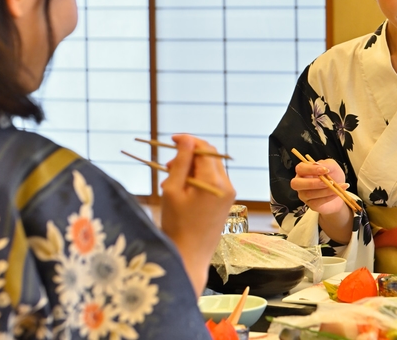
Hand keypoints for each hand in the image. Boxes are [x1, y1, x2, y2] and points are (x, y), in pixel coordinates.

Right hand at [160, 134, 235, 296]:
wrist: (190, 256)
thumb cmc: (177, 225)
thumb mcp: (173, 191)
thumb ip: (180, 162)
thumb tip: (186, 140)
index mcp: (214, 182)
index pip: (204, 148)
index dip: (188, 141)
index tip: (172, 139)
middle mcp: (226, 185)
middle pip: (209, 156)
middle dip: (189, 155)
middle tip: (167, 165)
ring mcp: (229, 194)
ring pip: (211, 168)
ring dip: (192, 167)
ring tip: (171, 180)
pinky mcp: (226, 201)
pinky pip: (213, 180)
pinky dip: (198, 179)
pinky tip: (183, 190)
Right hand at [289, 157, 347, 215]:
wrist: (341, 191)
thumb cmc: (334, 177)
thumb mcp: (333, 167)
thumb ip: (326, 164)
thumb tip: (319, 165)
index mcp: (303, 171)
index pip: (300, 168)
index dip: (311, 169)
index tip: (325, 170)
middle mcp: (300, 183)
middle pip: (296, 183)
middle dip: (312, 182)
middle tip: (327, 181)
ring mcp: (304, 195)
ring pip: (309, 194)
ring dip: (324, 190)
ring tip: (336, 187)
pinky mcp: (311, 205)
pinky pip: (316, 202)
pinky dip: (328, 197)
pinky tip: (336, 193)